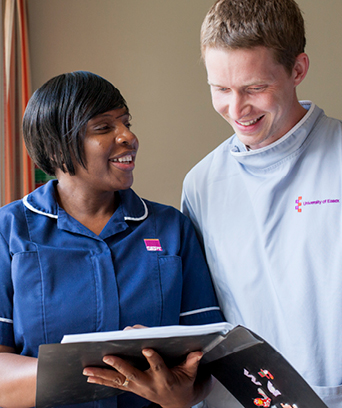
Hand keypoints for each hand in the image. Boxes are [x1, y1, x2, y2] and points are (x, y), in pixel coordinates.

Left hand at [83, 349, 212, 407]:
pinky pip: (114, 384)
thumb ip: (192, 362)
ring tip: (88, 369)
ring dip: (103, 375)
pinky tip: (89, 376)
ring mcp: (138, 388)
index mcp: (165, 378)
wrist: (176, 402)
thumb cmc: (183, 382)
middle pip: (133, 375)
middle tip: (108, 356)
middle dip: (120, 366)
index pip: (159, 367)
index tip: (147, 347)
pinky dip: (101, 380)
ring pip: (118, 381)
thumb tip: (197, 351)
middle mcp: (149, 384)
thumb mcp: (191, 373)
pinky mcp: (131, 388)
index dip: (153, 358)